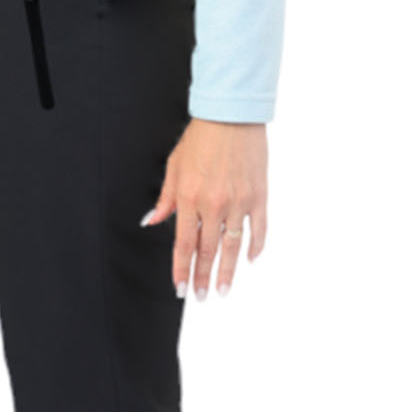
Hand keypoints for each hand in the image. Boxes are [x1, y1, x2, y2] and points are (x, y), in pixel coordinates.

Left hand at [141, 118, 267, 299]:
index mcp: (189, 198)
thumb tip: (152, 221)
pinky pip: (258, 228)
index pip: (183, 243)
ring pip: (233, 246)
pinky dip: (255, 246)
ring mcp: (238, 202)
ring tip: (224, 290)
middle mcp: (213, 204)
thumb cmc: (200, 139)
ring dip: (228, 271)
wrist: (231, 116)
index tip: (180, 288)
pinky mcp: (258, 196)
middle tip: (202, 296)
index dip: (181, 269)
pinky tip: (249, 259)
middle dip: (203, 277)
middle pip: (207, 250)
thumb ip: (166, 199)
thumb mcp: (174, 167)